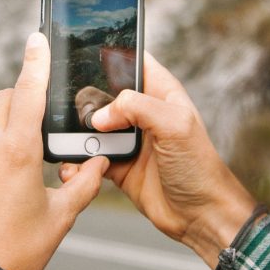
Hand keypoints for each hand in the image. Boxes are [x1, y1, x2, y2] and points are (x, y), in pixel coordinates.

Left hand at [0, 32, 108, 269]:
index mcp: (20, 150)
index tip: (37, 38)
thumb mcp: (62, 217)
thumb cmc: (22, 249)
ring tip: (12, 173)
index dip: (36, 61)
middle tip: (36, 131)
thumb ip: (86, 183)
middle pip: (4, 100)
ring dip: (0, 134)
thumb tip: (100, 164)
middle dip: (22, 104)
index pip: (30, 91)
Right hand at [62, 53, 255, 268]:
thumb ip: (138, 107)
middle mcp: (143, 113)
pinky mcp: (118, 164)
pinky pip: (90, 155)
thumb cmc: (200, 168)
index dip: (111, 56)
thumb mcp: (175, 125)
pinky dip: (79, 160)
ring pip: (92, 126)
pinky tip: (75, 165)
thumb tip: (101, 113)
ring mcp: (129, 139)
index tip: (84, 55)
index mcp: (161, 93)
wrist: (199, 215)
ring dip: (77, 133)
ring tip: (70, 140)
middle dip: (85, 100)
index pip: (132, 61)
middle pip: (103, 93)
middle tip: (72, 109)